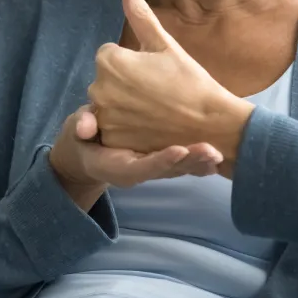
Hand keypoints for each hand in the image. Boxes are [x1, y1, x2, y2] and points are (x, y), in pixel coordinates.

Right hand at [49, 105, 223, 210]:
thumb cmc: (84, 138)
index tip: (179, 150)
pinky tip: (218, 157)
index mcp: (118, 165)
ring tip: (219, 153)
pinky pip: (182, 166)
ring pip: (179, 170)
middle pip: (167, 171)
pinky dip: (199, 163)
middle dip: (190, 163)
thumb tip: (82, 127)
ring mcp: (152, 169)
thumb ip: (82, 126)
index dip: (161, 160)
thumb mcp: (77, 131)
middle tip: (212, 153)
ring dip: (200, 163)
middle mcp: (138, 171)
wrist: (87, 154)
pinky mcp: (161, 163)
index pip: (142, 166)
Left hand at [88, 0, 253, 169]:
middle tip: (156, 90)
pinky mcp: (111, 142)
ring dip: (123, 106)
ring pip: (107, 104)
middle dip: (124, 83)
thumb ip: (138, 11)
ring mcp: (105, 119)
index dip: (132, 62)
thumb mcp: (164, 43)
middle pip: (105, 80)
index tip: (154, 72)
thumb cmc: (190, 80)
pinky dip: (124, 128)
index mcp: (109, 61)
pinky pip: (109, 129)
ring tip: (154, 108)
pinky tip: (147, 126)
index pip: (109, 55)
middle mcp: (99, 89)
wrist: (209, 124)